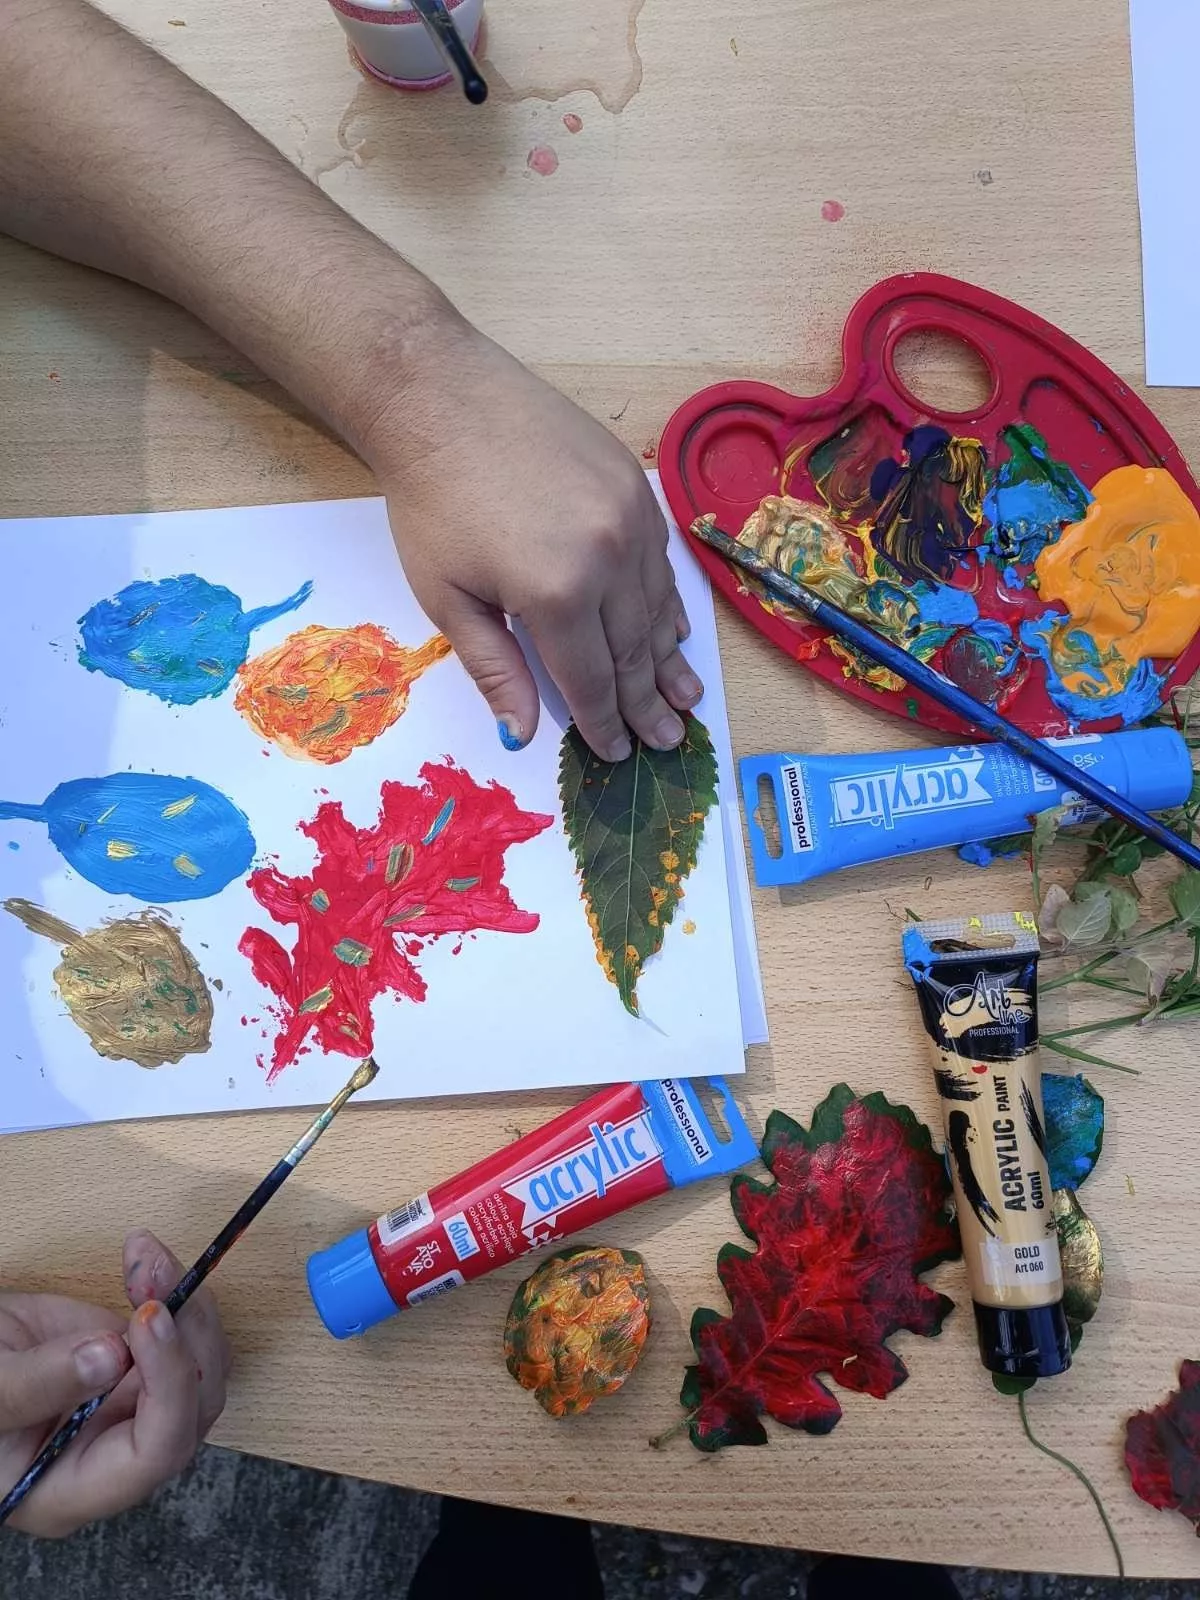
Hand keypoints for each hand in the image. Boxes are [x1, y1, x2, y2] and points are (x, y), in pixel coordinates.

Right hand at [0, 1231, 230, 1535]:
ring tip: (145, 1258)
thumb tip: (110, 1356)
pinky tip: (143, 1261)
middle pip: (194, 1407)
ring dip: (187, 1304)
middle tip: (154, 1274)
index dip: (168, 1386)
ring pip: (203, 1367)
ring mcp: (134, 1411)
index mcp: (72, 1491)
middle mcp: (116, 1458)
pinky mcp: (142, 1368)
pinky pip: (185, 1338)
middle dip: (185, 1334)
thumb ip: (35, 1385)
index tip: (147, 1320)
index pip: (155, 1454)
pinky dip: (176, 1293)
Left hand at [371, 325, 703, 760]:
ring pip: (658, 608)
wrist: (441, 398)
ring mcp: (631, 518)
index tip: (617, 753)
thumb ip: (494, 669)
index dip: (604, 722)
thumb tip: (522, 735)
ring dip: (670, 659)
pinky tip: (675, 631)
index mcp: (556, 594)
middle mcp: (608, 558)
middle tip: (667, 741)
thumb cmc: (430, 503)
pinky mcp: (638, 485)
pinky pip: (662, 562)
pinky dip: (668, 603)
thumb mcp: (447, 597)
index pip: (591, 679)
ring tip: (686, 699)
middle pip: (635, 650)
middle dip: (648, 703)